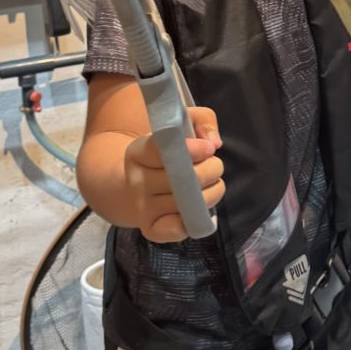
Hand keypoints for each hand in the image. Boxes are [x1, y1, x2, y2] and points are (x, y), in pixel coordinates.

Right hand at [123, 106, 224, 242]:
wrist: (135, 185)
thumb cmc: (166, 152)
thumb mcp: (181, 124)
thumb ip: (202, 120)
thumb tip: (213, 143)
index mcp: (137, 152)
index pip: (161, 150)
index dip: (191, 149)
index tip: (209, 148)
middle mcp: (136, 181)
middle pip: (182, 179)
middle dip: (211, 170)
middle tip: (215, 165)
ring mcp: (142, 208)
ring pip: (187, 203)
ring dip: (212, 192)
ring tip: (213, 183)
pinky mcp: (150, 229)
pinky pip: (176, 230)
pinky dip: (195, 220)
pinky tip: (200, 207)